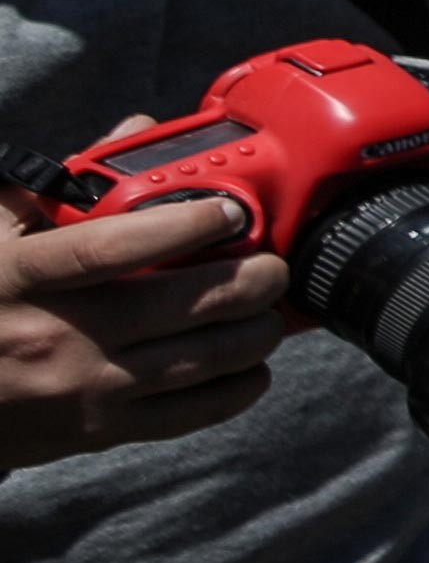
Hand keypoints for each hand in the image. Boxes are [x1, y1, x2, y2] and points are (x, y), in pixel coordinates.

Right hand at [0, 191, 294, 468]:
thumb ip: (63, 188)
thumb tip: (135, 129)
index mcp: (22, 278)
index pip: (110, 247)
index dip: (182, 226)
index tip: (231, 210)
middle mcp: (57, 335)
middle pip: (182, 307)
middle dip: (249, 281)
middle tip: (270, 264)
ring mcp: (82, 389)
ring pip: (202, 361)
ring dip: (255, 333)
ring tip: (267, 310)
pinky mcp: (99, 433)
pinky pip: (191, 412)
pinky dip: (238, 387)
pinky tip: (251, 365)